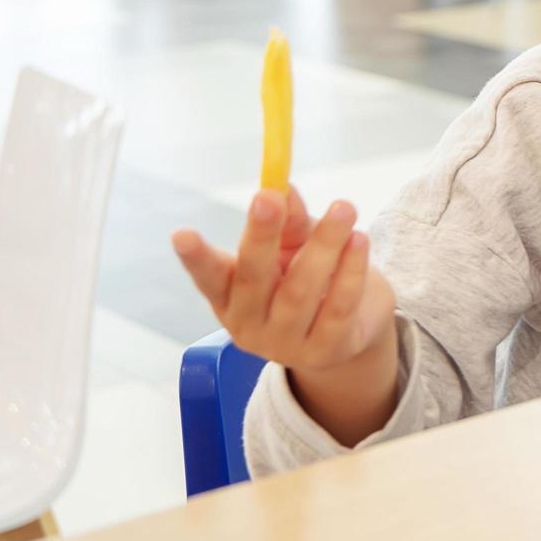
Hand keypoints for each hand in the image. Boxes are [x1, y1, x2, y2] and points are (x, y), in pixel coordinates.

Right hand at [172, 188, 395, 372]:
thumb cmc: (310, 281)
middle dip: (262, 234)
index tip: (181, 233)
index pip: (209, 278)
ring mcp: (286, 345)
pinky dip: (351, 271)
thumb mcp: (295, 249)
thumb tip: (284, 188)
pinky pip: (338, 307)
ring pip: (301, 291)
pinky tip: (359, 240)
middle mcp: (250, 326)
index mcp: (230, 298)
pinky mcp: (326, 351)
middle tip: (270, 197)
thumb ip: (290, 222)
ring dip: (324, 244)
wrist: (349, 333)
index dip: (195, 258)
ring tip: (343, 208)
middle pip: (254, 279)